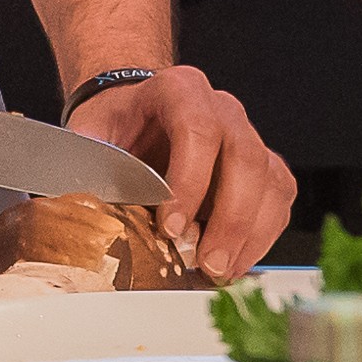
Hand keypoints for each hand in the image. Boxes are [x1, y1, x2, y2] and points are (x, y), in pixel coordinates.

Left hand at [69, 67, 295, 282]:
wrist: (136, 115)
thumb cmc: (118, 124)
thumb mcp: (92, 131)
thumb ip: (87, 160)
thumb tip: (83, 199)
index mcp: (179, 90)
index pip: (197, 129)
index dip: (189, 180)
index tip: (170, 226)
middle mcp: (223, 109)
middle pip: (245, 158)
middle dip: (229, 218)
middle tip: (206, 261)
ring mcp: (248, 137)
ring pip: (270, 182)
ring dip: (250, 234)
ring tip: (220, 271)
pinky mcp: (264, 168)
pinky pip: (278, 200)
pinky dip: (261, 237)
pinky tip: (235, 262)